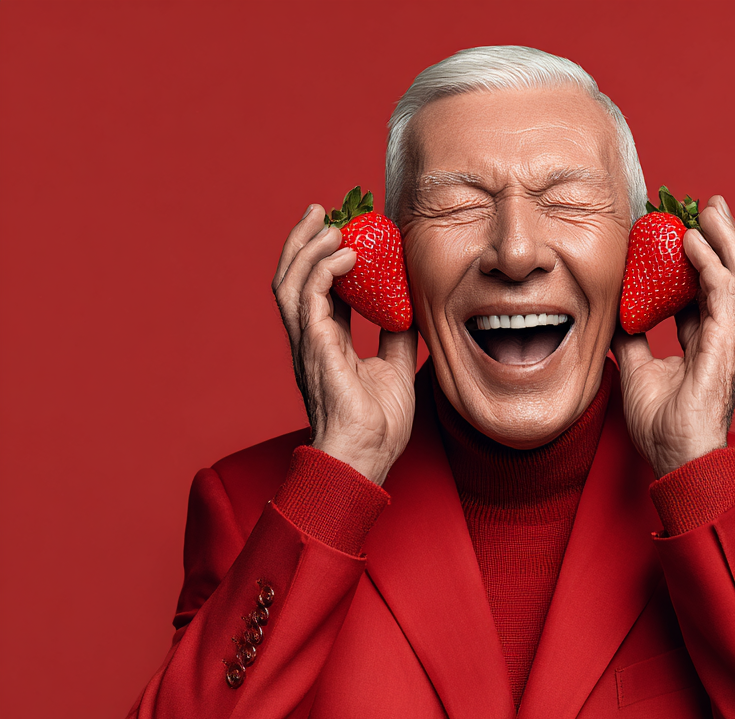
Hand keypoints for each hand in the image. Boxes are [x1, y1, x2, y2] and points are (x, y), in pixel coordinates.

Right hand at [272, 205, 417, 485]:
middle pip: (292, 278)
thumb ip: (398, 336)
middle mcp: (310, 341)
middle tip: (321, 211)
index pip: (318, 290)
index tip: (345, 231)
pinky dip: (323, 267)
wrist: (368, 457)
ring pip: (290, 281)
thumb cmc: (378, 426)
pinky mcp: (315, 348)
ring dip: (305, 246)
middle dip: (302, 241)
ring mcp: (308, 344)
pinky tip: (346, 251)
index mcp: (326, 344)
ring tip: (326, 220)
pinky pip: (310, 296)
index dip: (327, 259)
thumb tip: (410, 308)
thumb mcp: (396, 368)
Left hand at [612, 195, 734, 477]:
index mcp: (703, 343)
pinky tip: (692, 241)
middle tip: (704, 206)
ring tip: (710, 208)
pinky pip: (721, 293)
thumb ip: (633, 341)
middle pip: (728, 275)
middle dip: (720, 238)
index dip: (690, 261)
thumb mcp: (637, 372)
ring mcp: (726, 340)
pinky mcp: (725, 346)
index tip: (671, 234)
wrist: (676, 459)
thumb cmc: (662, 426)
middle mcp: (720, 337)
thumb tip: (616, 316)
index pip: (701, 291)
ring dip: (724, 239)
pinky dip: (709, 263)